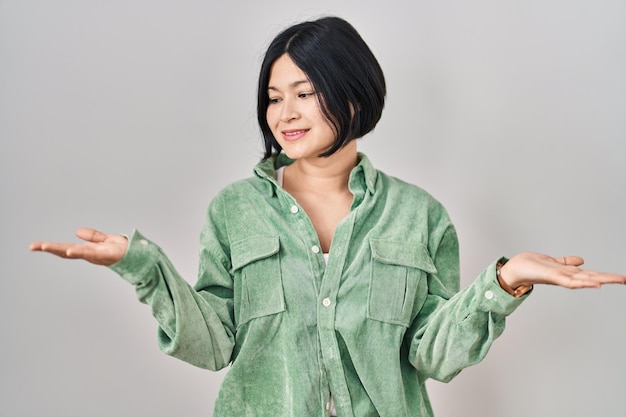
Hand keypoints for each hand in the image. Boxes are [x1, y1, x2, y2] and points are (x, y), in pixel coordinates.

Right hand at [30, 228, 127, 265]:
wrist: (141, 256)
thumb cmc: (125, 249)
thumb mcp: (107, 240)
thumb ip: (93, 236)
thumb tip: (76, 232)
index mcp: (88, 250)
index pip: (66, 248)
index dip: (51, 247)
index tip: (35, 246)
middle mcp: (91, 253)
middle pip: (67, 251)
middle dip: (50, 248)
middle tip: (33, 246)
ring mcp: (98, 254)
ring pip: (76, 252)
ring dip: (61, 250)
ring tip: (46, 246)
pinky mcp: (108, 254)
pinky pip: (92, 252)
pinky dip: (81, 251)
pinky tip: (70, 250)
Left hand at [500, 252, 625, 289]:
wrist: (513, 269)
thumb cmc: (530, 266)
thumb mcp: (553, 262)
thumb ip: (566, 262)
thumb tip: (581, 261)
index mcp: (567, 273)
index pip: (590, 274)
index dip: (605, 275)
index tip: (621, 277)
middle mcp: (565, 276)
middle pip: (591, 277)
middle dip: (609, 278)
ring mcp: (559, 277)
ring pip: (584, 279)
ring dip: (601, 280)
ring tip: (617, 280)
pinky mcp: (551, 276)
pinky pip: (569, 281)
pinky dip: (582, 282)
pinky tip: (595, 284)